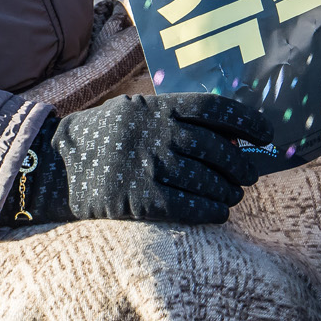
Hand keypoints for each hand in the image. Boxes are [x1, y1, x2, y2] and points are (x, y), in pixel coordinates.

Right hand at [17, 92, 271, 226]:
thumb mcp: (136, 112)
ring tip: (233, 196)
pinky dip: (210, 211)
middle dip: (240, 165)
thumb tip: (226, 136)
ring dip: (228, 191)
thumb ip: (174, 118)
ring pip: (207, 181)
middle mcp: (158, 134)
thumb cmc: (103, 136)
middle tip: (249, 175)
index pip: (215, 110)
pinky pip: (188, 208)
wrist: (55, 165)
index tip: (265, 134)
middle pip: (217, 150)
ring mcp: (149, 167)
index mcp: (158, 108)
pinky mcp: (139, 200)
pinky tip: (218, 213)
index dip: (247, 122)